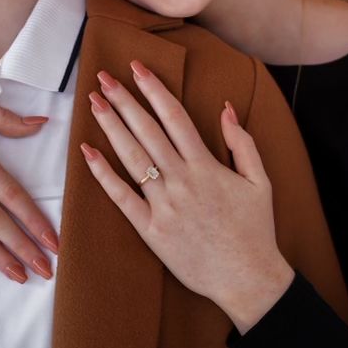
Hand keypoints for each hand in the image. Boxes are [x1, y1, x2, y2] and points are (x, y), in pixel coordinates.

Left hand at [80, 60, 293, 331]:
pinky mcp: (151, 230)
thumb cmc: (256, 231)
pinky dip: (103, 175)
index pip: (174, 117)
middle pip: (147, 131)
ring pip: (132, 158)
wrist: (248, 279)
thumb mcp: (259, 182)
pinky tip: (88, 153)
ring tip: (94, 103)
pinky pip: (122, 198)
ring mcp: (164, 205)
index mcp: (207, 166)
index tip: (136, 68)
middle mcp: (182, 181)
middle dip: (124, 100)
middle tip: (103, 77)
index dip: (154, 89)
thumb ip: (242, 144)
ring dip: (111, 127)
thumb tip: (227, 110)